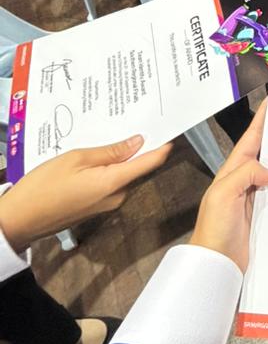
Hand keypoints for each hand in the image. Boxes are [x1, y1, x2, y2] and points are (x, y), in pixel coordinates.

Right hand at [0, 138, 171, 252]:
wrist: (20, 220)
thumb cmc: (44, 187)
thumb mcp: (76, 159)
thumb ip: (110, 151)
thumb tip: (137, 142)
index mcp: (114, 182)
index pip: (150, 162)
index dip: (163, 145)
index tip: (171, 129)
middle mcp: (117, 196)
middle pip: (138, 168)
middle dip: (139, 147)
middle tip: (137, 123)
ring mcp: (108, 204)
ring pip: (124, 175)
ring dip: (122, 158)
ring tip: (113, 136)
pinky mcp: (97, 207)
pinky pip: (111, 183)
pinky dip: (110, 169)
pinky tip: (98, 157)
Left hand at [190, 100, 267, 272]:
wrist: (216, 263)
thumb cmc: (213, 230)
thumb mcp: (223, 194)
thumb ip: (246, 174)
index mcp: (233, 170)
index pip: (251, 137)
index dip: (262, 119)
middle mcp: (245, 181)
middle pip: (267, 151)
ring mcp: (255, 196)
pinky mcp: (265, 213)